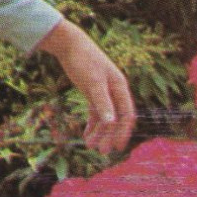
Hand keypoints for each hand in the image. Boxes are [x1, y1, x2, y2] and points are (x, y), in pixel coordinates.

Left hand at [35, 19, 135, 153]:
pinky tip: (86, 135)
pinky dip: (92, 124)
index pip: (126, 114)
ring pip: (105, 117)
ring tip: (89, 146)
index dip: (123, 131)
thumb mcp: (93, 82)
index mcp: (120, 87)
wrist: (69, 45)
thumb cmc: (84, 60)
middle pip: (116, 118)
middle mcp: (114, 90)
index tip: (117, 147)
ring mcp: (103, 92)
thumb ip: (102, 103)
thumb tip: (112, 122)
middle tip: (101, 151)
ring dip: (99, 132)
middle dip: (109, 135)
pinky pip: (96, 112)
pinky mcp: (92, 92)